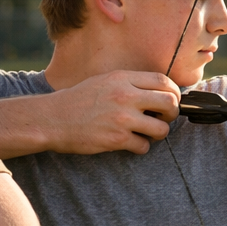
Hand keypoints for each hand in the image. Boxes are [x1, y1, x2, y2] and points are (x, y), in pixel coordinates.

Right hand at [42, 71, 181, 154]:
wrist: (52, 118)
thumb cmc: (79, 100)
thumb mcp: (105, 81)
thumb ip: (131, 83)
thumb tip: (160, 92)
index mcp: (123, 79)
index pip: (164, 81)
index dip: (174, 92)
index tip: (171, 100)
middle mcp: (125, 96)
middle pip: (170, 103)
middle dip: (172, 113)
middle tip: (163, 118)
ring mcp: (122, 118)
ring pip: (161, 129)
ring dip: (158, 133)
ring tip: (146, 132)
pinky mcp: (116, 139)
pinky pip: (144, 146)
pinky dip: (140, 147)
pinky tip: (130, 143)